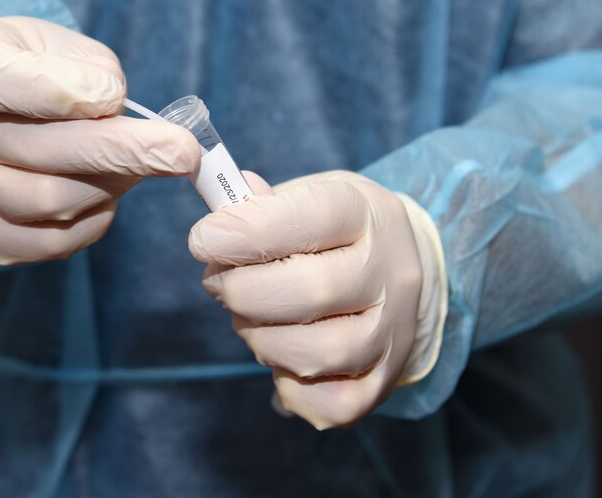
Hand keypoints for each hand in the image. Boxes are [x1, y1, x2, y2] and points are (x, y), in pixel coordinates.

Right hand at [0, 16, 200, 263]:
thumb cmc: (31, 66)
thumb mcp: (58, 43)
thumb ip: (90, 73)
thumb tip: (120, 121)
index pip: (1, 80)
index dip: (62, 92)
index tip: (115, 96)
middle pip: (37, 152)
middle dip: (122, 152)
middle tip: (182, 152)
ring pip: (48, 202)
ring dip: (110, 185)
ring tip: (136, 165)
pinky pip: (47, 242)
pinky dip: (92, 219)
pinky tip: (105, 193)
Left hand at [189, 170, 445, 429]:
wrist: (398, 269)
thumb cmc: (332, 231)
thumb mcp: (304, 196)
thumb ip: (259, 205)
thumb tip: (222, 214)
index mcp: (365, 213)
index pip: (312, 217)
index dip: (247, 231)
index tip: (203, 240)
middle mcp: (388, 273)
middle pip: (312, 289)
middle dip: (243, 292)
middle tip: (218, 284)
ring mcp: (391, 332)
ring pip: (319, 353)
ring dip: (262, 341)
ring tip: (248, 320)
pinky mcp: (384, 379)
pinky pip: (333, 405)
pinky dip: (291, 390)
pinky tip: (279, 362)